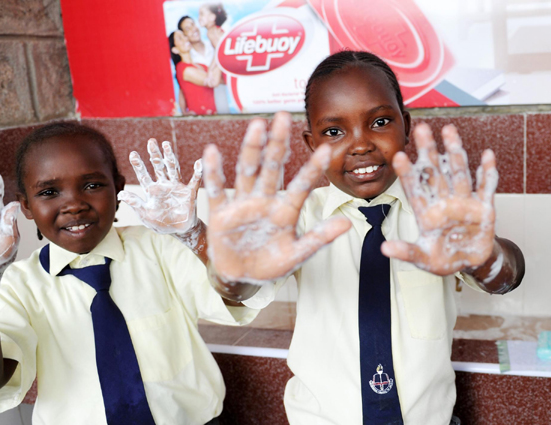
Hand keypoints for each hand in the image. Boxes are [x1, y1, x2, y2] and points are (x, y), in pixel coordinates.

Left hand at [118, 139, 201, 234]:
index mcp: (152, 190)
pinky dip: (197, 172)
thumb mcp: (145, 214)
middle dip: (155, 154)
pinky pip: (194, 181)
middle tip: (151, 141)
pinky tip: (198, 163)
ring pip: (173, 169)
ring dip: (170, 157)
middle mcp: (164, 185)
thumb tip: (120, 194)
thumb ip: (135, 203)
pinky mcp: (189, 192)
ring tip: (166, 144)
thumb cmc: (160, 223)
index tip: (132, 153)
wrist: (179, 231)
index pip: (143, 175)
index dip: (139, 165)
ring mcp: (177, 187)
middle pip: (158, 167)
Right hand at [203, 112, 351, 283]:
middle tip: (283, 117)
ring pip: (247, 171)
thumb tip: (347, 224)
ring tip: (257, 126)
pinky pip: (216, 190)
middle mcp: (264, 201)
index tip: (325, 149)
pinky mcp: (221, 213)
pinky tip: (211, 152)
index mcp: (285, 210)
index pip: (301, 185)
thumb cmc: (271, 264)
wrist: (241, 277)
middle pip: (272, 167)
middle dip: (277, 143)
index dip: (312, 168)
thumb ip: (319, 238)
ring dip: (251, 149)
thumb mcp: (297, 254)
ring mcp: (242, 204)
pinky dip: (213, 173)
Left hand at [381, 123, 497, 275]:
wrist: (468, 263)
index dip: (407, 173)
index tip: (399, 156)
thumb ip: (406, 251)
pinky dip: (488, 172)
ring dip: (454, 151)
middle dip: (429, 150)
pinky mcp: (484, 208)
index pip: (414, 189)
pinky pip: (486, 187)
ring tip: (449, 130)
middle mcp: (443, 202)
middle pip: (434, 172)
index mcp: (425, 213)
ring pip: (458, 172)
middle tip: (421, 128)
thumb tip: (384, 249)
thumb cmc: (441, 259)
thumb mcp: (422, 258)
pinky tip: (487, 155)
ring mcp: (463, 202)